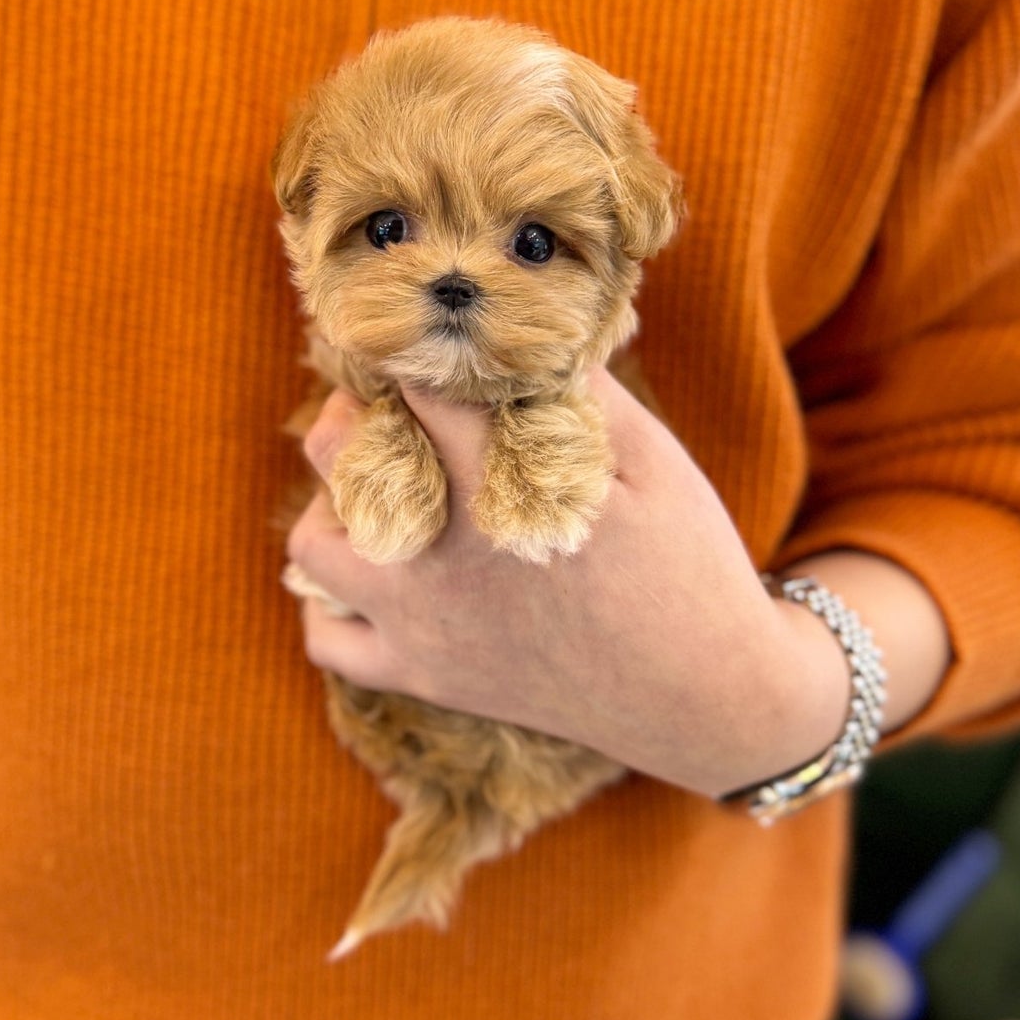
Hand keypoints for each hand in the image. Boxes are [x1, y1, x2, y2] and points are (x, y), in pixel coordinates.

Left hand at [286, 366, 850, 799]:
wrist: (706, 696)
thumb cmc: (687, 564)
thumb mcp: (651, 457)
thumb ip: (577, 388)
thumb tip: (526, 324)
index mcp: (497, 486)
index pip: (413, 387)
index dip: (414, 355)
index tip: (426, 349)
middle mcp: (440, 553)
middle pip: (335, 451)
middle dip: (354, 412)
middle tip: (396, 412)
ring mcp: (422, 622)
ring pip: (313, 543)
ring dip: (332, 504)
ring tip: (383, 493)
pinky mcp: (423, 677)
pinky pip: (326, 640)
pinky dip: (331, 604)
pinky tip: (377, 574)